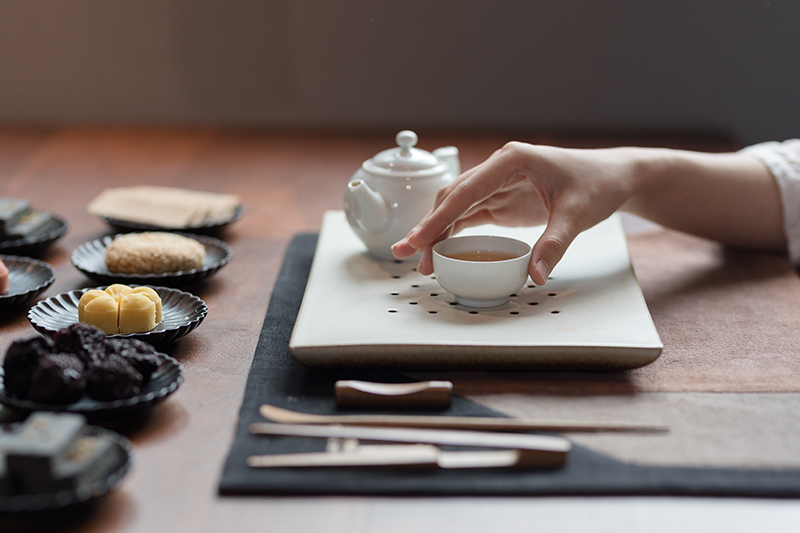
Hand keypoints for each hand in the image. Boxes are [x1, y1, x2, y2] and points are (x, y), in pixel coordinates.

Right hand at [391, 142, 637, 284]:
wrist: (611, 178)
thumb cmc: (596, 185)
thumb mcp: (578, 215)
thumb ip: (555, 244)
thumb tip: (534, 276)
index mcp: (512, 160)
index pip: (466, 190)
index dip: (439, 217)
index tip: (419, 239)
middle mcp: (498, 168)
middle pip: (453, 198)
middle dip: (429, 227)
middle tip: (406, 254)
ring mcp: (497, 184)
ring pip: (456, 207)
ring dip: (436, 232)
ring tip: (418, 260)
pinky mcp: (501, 200)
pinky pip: (469, 216)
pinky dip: (452, 233)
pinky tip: (439, 252)